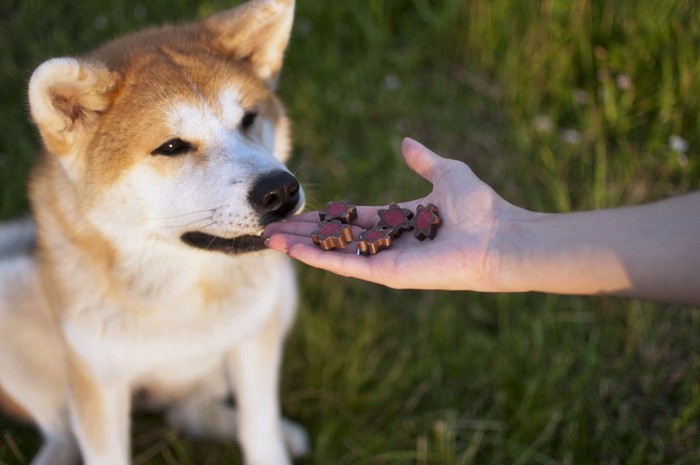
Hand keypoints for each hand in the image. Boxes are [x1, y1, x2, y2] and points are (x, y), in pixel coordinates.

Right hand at [264, 138, 524, 289]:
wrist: (498, 236)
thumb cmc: (479, 207)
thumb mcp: (447, 173)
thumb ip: (424, 161)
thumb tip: (407, 142)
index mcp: (398, 221)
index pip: (353, 219)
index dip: (325, 216)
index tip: (299, 213)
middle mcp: (388, 242)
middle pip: (336, 237)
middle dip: (304, 232)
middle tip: (271, 228)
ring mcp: (385, 260)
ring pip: (333, 253)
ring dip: (301, 246)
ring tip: (270, 239)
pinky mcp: (386, 273)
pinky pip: (345, 265)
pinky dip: (317, 258)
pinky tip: (292, 249)